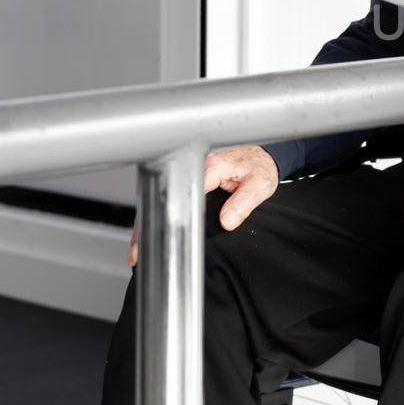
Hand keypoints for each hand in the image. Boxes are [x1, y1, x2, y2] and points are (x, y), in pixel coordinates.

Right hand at [128, 145, 279, 265]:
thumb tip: (227, 221)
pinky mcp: (190, 176)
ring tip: (140, 247)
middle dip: (149, 222)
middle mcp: (196, 165)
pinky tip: (154, 230)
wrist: (264, 155)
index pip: (183, 192)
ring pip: (163, 197)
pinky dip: (161, 213)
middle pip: (165, 195)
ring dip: (150, 220)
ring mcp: (190, 170)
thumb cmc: (261, 166)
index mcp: (211, 166)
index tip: (162, 235)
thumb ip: (244, 202)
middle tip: (139, 249)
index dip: (171, 216)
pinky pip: (171, 195)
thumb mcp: (260, 184)